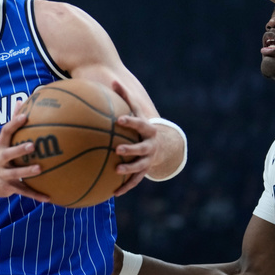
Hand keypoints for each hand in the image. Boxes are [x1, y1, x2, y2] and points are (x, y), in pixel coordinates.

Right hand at [0, 111, 47, 202]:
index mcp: (0, 147)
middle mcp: (0, 160)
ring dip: (27, 172)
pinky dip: (36, 195)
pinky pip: (23, 192)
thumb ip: (12, 123)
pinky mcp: (8, 188)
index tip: (24, 116)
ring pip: (15, 174)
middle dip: (19, 149)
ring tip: (40, 169)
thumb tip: (21, 100)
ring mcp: (3, 175)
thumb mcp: (1, 142)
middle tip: (32, 145)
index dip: (14, 124)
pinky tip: (49, 198)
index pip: (5, 133)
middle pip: (8, 154)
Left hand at [108, 82, 156, 196]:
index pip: (139, 124)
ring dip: (129, 170)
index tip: (118, 120)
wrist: (162, 144)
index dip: (130, 122)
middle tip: (117, 149)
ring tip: (115, 171)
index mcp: (148, 129)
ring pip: (140, 167)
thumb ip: (125, 97)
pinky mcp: (144, 171)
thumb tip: (112, 81)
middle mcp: (151, 146)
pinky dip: (125, 187)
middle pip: (142, 148)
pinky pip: (135, 181)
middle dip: (131, 149)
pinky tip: (113, 193)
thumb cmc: (142, 125)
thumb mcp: (137, 111)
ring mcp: (149, 160)